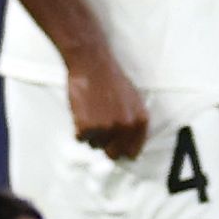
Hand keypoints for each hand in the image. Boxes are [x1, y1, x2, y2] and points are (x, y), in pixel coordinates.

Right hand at [67, 43, 148, 163]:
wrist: (93, 65)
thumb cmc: (112, 80)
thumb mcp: (134, 100)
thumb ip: (133, 122)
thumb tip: (129, 143)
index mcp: (140, 121)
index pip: (133, 151)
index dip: (122, 149)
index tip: (115, 146)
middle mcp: (125, 127)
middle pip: (112, 153)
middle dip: (105, 144)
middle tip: (99, 130)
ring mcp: (106, 128)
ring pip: (94, 145)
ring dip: (91, 134)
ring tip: (91, 113)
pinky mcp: (87, 127)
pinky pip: (79, 138)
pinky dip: (78, 128)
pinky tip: (82, 112)